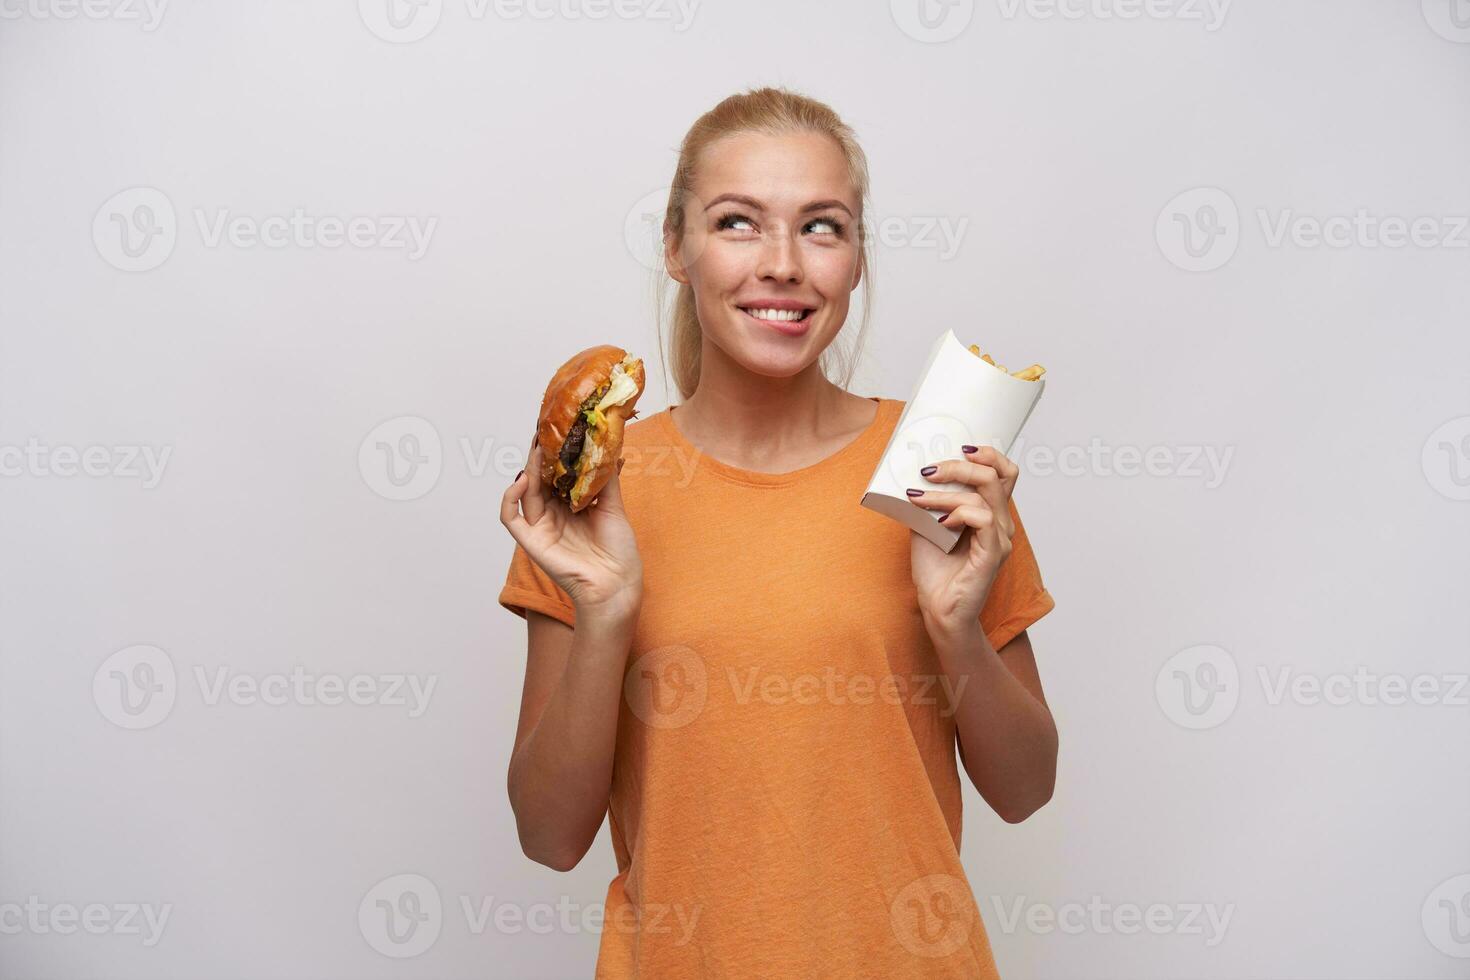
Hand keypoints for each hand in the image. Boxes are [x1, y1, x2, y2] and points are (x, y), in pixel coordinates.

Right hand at [500, 440, 643, 621]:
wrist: (617, 584)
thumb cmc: (618, 552)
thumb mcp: (614, 508)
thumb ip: (608, 480)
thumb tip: (613, 450)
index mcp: (572, 507)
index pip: (558, 474)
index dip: (556, 454)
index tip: (559, 430)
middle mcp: (554, 514)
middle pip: (540, 479)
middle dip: (540, 455)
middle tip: (544, 430)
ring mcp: (540, 527)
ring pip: (526, 492)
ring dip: (529, 469)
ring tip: (538, 449)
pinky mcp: (531, 541)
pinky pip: (510, 517)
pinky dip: (510, 497)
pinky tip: (523, 480)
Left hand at [906, 445, 1019, 638]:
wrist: (938, 610)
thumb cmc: (935, 572)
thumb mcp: (925, 526)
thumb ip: (929, 501)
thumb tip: (912, 477)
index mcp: (991, 514)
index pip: (1005, 473)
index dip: (989, 454)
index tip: (960, 448)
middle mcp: (1001, 524)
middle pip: (997, 476)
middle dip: (959, 466)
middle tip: (929, 470)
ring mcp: (1000, 539)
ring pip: (985, 495)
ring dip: (947, 491)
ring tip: (919, 497)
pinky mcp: (993, 554)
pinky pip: (982, 519)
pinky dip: (958, 513)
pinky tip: (939, 523)